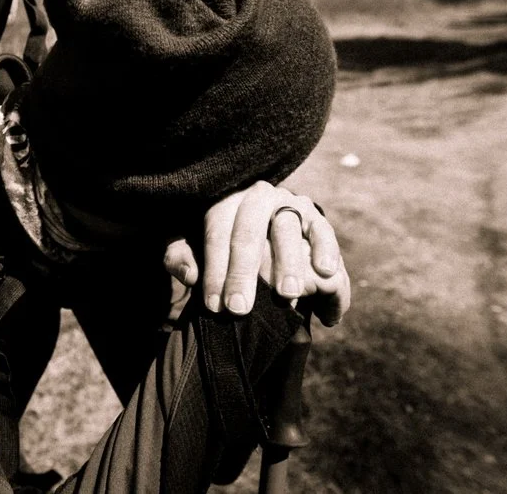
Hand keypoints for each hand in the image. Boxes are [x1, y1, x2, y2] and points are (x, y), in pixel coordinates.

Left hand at [162, 181, 349, 324]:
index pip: (215, 232)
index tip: (214, 306)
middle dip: (243, 272)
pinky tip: (325, 272)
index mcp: (223, 201)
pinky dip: (325, 249)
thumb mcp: (192, 246)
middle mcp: (255, 196)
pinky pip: (321, 229)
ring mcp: (287, 202)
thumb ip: (180, 257)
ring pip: (286, 227)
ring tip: (286, 294)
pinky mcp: (314, 214)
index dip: (214, 270)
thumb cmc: (220, 246)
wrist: (259, 230)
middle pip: (247, 231)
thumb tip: (190, 275)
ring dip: (287, 262)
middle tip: (239, 309)